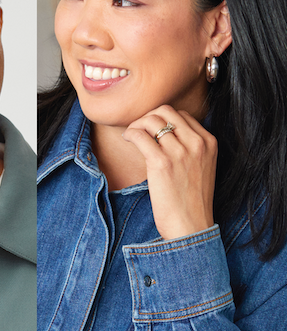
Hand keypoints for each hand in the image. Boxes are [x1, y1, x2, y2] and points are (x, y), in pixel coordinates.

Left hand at [122, 105, 216, 239]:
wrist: (191, 226)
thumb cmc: (191, 199)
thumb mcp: (200, 166)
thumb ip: (189, 146)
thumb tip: (162, 130)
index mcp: (209, 142)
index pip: (181, 114)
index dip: (162, 119)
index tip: (151, 130)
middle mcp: (197, 143)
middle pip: (165, 111)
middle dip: (148, 117)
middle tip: (139, 131)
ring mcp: (180, 152)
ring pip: (151, 120)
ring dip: (137, 125)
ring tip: (132, 136)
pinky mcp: (162, 163)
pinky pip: (140, 135)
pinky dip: (130, 133)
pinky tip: (128, 140)